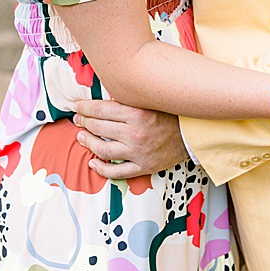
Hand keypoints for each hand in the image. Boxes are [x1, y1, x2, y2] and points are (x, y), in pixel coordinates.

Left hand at [70, 96, 187, 178]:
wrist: (192, 135)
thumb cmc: (169, 115)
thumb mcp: (148, 102)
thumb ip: (126, 101)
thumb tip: (99, 99)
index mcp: (137, 113)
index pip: (101, 109)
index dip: (84, 108)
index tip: (77, 106)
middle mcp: (136, 133)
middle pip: (99, 128)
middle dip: (83, 122)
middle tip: (77, 120)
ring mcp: (139, 152)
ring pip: (104, 149)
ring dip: (88, 143)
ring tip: (82, 137)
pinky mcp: (144, 167)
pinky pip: (118, 171)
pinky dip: (102, 169)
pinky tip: (93, 162)